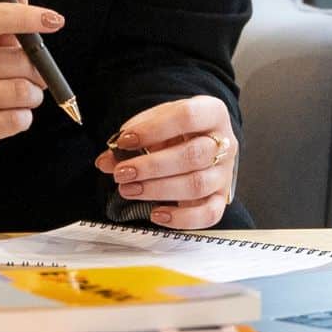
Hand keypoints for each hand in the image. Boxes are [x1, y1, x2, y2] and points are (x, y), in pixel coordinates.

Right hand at [0, 0, 60, 163]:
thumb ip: (2, 22)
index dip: (26, 16)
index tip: (53, 19)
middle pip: (18, 60)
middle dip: (37, 69)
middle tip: (34, 74)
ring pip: (22, 91)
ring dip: (32, 95)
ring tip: (20, 96)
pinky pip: (17, 119)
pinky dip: (23, 117)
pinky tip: (8, 114)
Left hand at [93, 95, 237, 229]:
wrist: (201, 141)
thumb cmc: (177, 130)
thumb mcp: (157, 122)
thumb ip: (133, 137)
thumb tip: (107, 160)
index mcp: (211, 113)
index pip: (187, 117)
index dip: (152, 130)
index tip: (124, 141)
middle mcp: (225, 144)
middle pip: (192, 155)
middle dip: (151, 166)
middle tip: (122, 172)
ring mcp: (224, 173)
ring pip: (197, 185)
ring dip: (158, 189)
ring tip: (129, 189)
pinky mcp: (222, 198)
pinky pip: (209, 214)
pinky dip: (181, 218)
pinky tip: (156, 213)